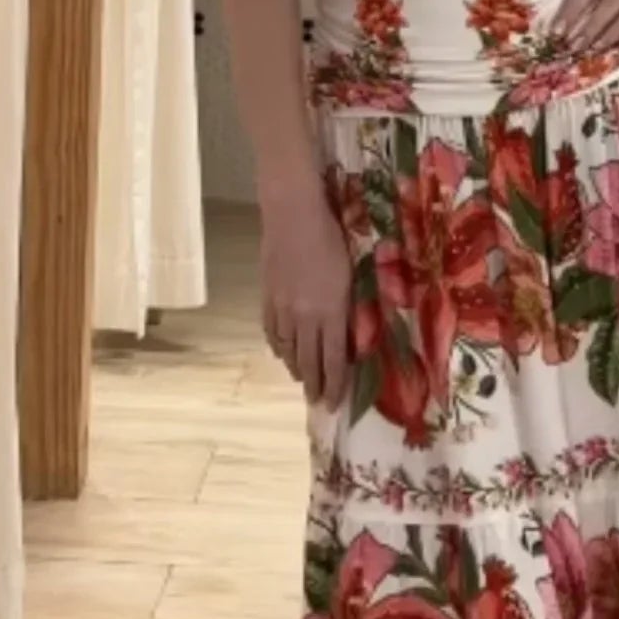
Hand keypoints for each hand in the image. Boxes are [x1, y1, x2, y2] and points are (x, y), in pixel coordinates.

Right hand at [260, 181, 351, 408]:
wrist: (293, 213)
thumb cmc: (332, 237)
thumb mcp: (350, 275)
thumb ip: (347, 308)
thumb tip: (347, 334)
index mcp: (331, 312)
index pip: (334, 359)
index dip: (335, 385)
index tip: (334, 404)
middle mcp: (305, 317)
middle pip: (308, 360)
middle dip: (314, 384)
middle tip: (317, 401)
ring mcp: (282, 307)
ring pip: (287, 348)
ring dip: (294, 366)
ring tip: (300, 378)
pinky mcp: (267, 296)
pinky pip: (271, 330)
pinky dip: (277, 345)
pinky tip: (280, 351)